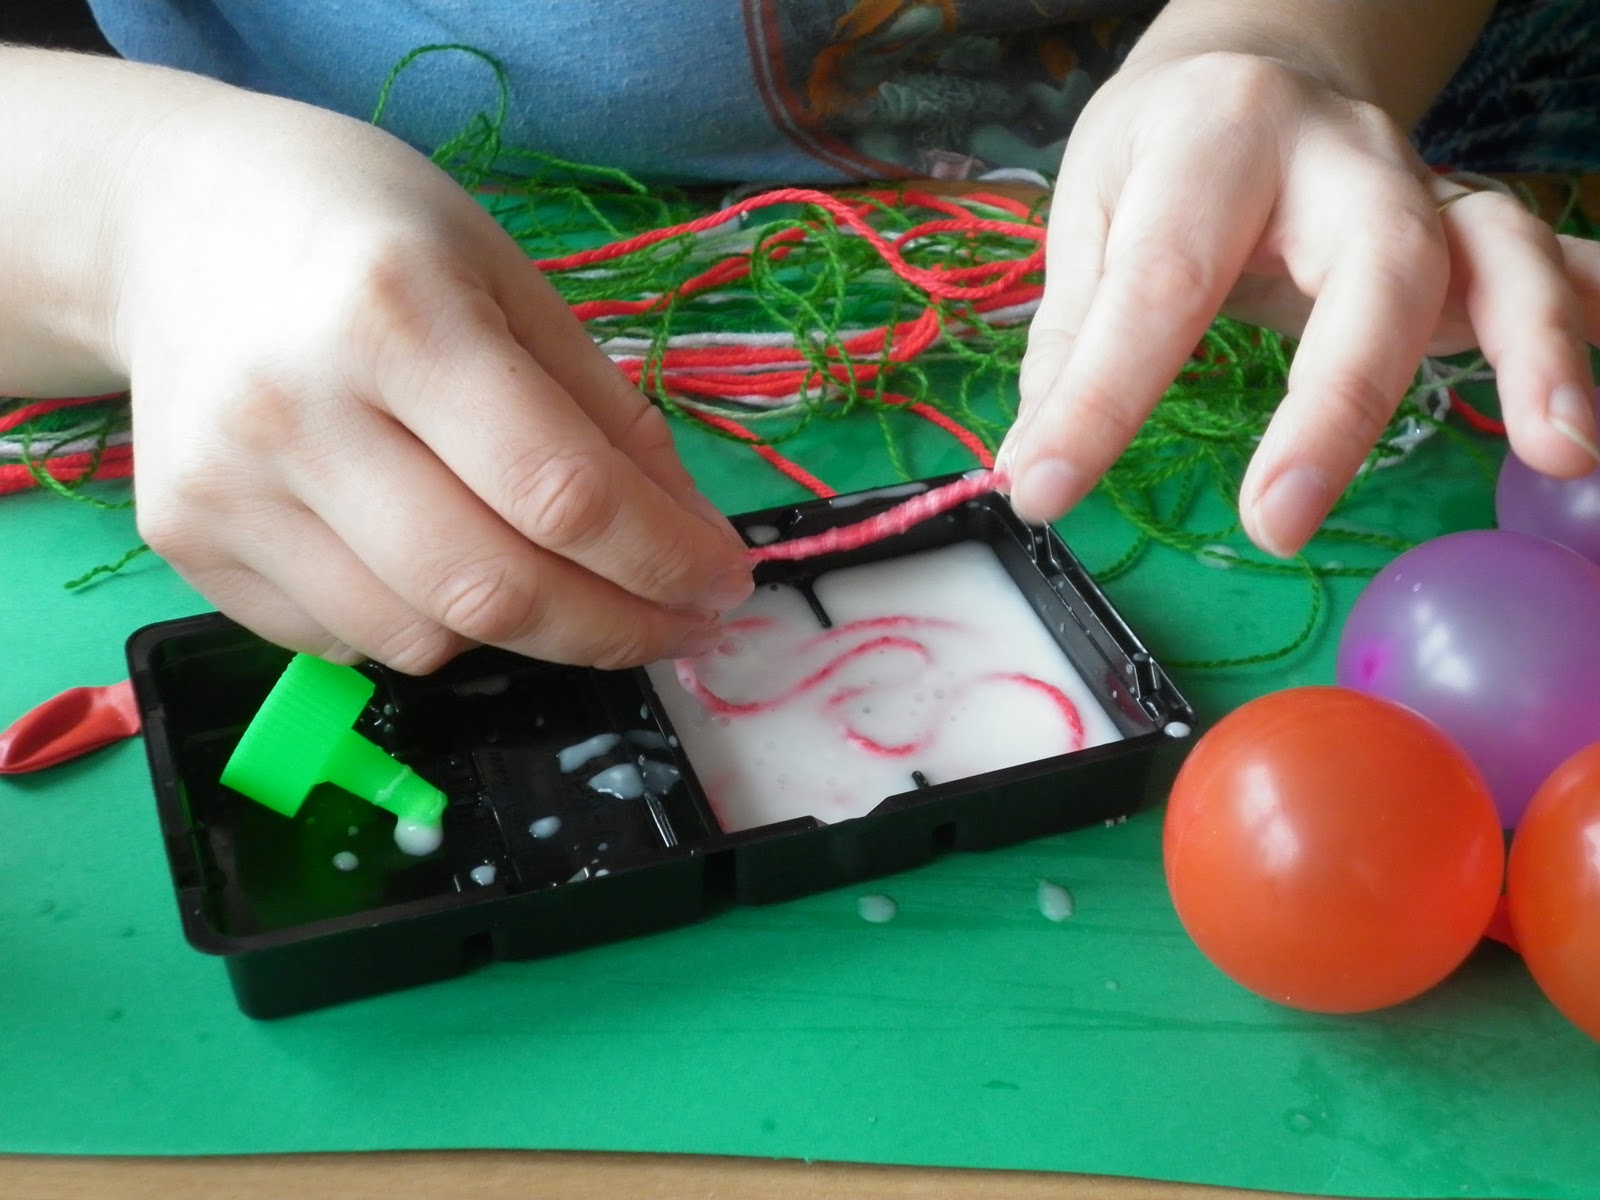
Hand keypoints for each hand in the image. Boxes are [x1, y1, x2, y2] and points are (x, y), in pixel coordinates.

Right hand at [115, 90, 750, 671]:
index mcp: (394, 314)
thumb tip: (690, 542)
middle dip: (615, 630)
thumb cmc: (367, 234)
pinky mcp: (182, 542)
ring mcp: (223, 488)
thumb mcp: (508, 278)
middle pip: (489, 589)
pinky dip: (426, 625)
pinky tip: (445, 562)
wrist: (170, 220)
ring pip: (418, 638)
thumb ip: (605, 414)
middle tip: (680, 624)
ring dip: (525, 635)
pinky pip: (344, 639)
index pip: (559, 490)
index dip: (664, 561)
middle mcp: (293, 410)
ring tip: (563, 581)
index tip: (726, 583)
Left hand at [1000, 50, 1599, 555]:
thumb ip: (1074, 336)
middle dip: (1334, 396)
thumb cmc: (1164, 150)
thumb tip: (1034, 466)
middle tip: (1279, 520)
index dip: (1101, 397)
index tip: (1045, 491)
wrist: (1255, 65)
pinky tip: (1588, 413)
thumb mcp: (1091, 208)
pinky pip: (1544, 264)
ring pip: (1496, 252)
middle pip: (1371, 260)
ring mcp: (1416, 190)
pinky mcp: (1461, 233)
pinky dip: (1586, 321)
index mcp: (1215, 139)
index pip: (1159, 280)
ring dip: (1536, 349)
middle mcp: (1337, 156)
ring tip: (1559, 452)